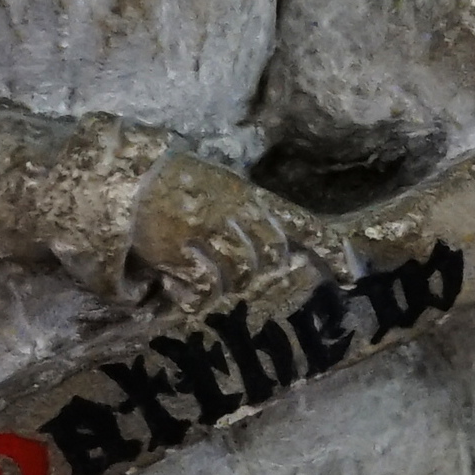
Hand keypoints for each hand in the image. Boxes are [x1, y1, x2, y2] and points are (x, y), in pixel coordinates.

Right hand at [129, 154, 341, 301]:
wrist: (123, 180)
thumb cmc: (175, 183)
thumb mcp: (220, 186)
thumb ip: (249, 210)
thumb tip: (282, 242)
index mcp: (247, 195)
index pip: (300, 222)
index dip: (328, 249)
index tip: (351, 277)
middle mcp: (233, 212)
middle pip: (269, 253)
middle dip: (262, 270)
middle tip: (245, 277)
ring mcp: (205, 231)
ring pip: (239, 273)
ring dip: (227, 285)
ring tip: (209, 280)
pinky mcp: (177, 251)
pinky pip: (201, 286)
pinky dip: (195, 294)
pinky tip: (182, 288)